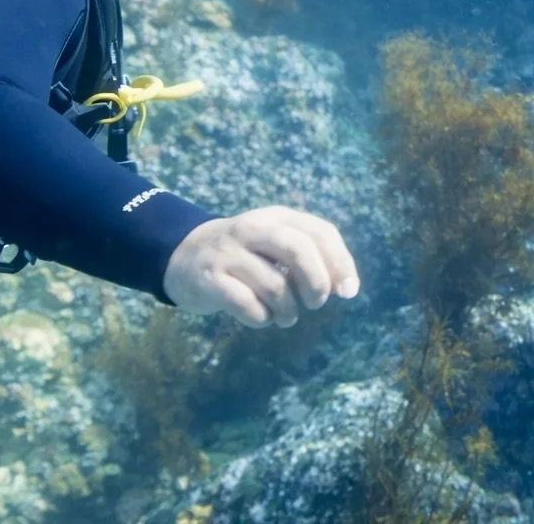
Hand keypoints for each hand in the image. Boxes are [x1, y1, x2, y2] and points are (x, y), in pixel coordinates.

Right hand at [162, 206, 360, 327]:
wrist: (184, 255)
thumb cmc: (246, 254)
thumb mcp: (276, 244)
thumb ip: (311, 258)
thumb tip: (346, 287)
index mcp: (277, 217)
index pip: (321, 231)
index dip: (341, 262)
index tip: (349, 291)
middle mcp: (253, 229)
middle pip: (298, 250)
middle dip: (316, 282)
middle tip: (316, 303)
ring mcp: (228, 253)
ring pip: (274, 285)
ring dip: (288, 310)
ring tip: (286, 316)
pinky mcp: (209, 279)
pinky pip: (247, 305)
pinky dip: (262, 318)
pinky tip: (261, 317)